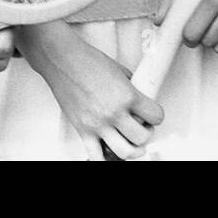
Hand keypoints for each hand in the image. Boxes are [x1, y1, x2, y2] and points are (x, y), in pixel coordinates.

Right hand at [16, 21, 162, 159]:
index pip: (156, 116)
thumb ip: (130, 86)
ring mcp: (98, 124)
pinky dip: (105, 158)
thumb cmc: (85, 59)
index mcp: (127, 95)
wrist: (62, 59)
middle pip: (142, 138)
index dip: (156, 116)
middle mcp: (114, 112)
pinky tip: (108, 149)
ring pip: (125, 152)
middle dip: (146, 134)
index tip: (152, 115)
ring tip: (129, 141)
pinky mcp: (83, 130)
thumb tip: (138, 96)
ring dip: (131, 149)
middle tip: (142, 128)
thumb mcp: (118, 69)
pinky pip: (96, 156)